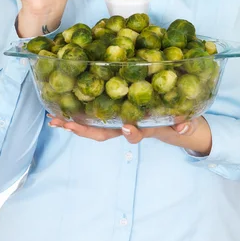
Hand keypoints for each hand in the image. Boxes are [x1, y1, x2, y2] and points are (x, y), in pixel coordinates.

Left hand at [47, 114, 211, 154]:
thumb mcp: (185, 123)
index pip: (135, 133)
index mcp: (144, 128)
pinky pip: (93, 114)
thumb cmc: (178, 122)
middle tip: (66, 124)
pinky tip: (60, 107)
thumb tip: (183, 127)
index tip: (126, 126)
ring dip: (73, 123)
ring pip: (93, 125)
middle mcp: (126, 126)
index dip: (130, 132)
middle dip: (85, 130)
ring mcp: (118, 121)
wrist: (176, 125)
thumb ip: (184, 124)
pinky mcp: (113, 111)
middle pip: (104, 133)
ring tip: (54, 119)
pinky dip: (76, 112)